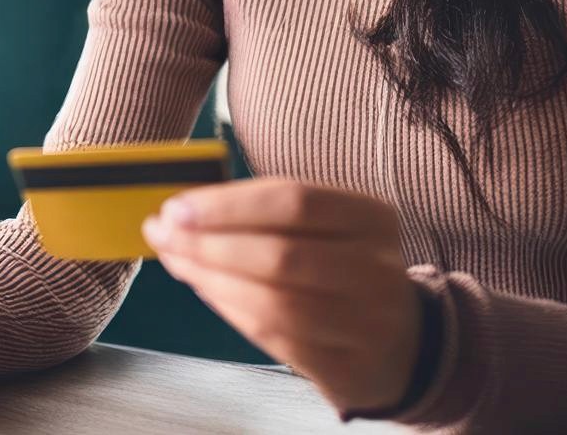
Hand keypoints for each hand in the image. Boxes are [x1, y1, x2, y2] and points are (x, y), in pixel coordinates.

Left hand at [141, 178, 423, 415]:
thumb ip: (265, 216)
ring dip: (213, 281)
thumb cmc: (344, 272)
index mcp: (371, 218)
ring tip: (178, 262)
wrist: (403, 344)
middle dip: (210, 243)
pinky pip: (276, 339)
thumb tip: (184, 212)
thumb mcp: (327, 230)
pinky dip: (232, 311)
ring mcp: (367, 322)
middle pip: (281, 253)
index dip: (229, 203)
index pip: (294, 200)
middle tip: (163, 234)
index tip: (176, 205)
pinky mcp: (348, 366)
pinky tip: (206, 291)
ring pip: (275, 302)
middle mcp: (376, 268)